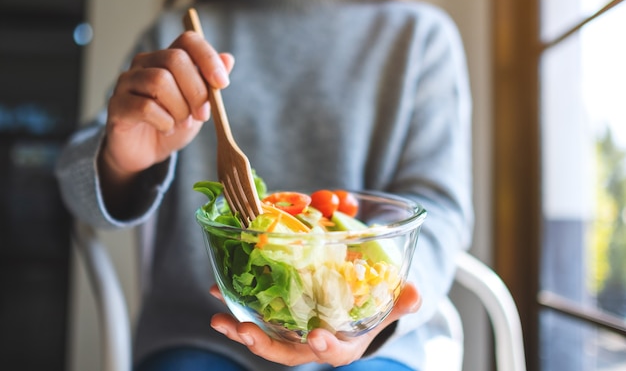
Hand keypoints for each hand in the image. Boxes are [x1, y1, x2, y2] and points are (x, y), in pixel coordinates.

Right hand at [98, 32, 233, 209]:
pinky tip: (166, 129)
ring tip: (182, 124)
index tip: (222, 83)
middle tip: (202, 115)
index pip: (188, 41)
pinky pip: (145, 107)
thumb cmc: (173, 125)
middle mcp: (145, 63)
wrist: (147, 153)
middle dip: (197, 91)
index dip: (207, 58)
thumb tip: (228, 58)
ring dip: (180, 108)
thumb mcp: (198, 105)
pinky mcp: (117, 105)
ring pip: (159, 81)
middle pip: (175, 59)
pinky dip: (164, 122)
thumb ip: (210, 84)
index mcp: (168, 59)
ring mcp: (128, 82)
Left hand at [209, 283, 420, 366]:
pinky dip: (239, 307)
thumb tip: (417, 292)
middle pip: (287, 352)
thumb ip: (401, 302)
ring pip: (266, 338)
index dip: (325, 348)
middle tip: (243, 329)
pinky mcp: (280, 320)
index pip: (334, 354)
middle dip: (264, 344)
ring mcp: (293, 334)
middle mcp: (313, 344)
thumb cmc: (372, 309)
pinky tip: (220, 290)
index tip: (316, 338)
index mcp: (342, 345)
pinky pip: (257, 317)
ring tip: (219, 317)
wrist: (354, 309)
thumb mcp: (389, 306)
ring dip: (241, 328)